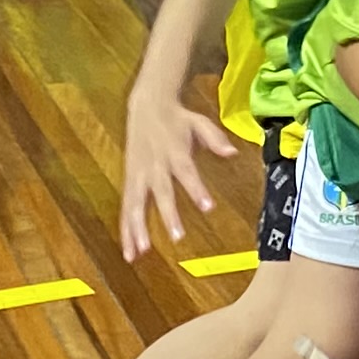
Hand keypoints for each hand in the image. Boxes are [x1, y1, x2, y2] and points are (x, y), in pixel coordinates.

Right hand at [119, 83, 240, 258]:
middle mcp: (154, 165)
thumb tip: (233, 151)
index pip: (186, 172)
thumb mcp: (199, 122)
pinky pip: (126, 208)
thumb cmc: (177, 119)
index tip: (208, 207)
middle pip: (160, 192)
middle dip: (167, 214)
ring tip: (140, 253)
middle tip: (177, 237)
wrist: (146, 105)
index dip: (196, 189)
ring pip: (135, 204)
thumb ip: (215, 138)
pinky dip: (125, 230)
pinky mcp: (129, 181)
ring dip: (137, 228)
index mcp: (174, 151)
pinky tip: (129, 252)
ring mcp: (139, 174)